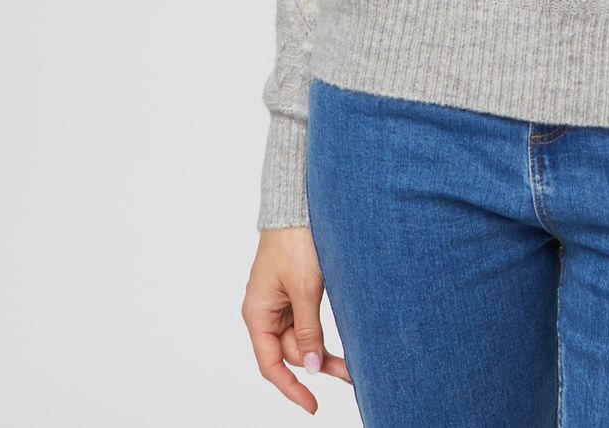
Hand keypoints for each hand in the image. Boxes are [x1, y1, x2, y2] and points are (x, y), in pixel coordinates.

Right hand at [242, 226, 351, 411]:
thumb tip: (312, 367)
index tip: (313, 405)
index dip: (291, 388)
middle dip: (318, 364)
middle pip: (291, 351)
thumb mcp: (305, 289)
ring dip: (323, 348)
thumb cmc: (295, 242)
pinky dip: (321, 331)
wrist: (299, 205)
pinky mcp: (295, 291)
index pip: (271, 364)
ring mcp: (280, 301)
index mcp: (257, 313)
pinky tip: (338, 341)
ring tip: (351, 363)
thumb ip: (308, 329)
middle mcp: (265, 311)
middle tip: (351, 374)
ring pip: (301, 337)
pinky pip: (306, 320)